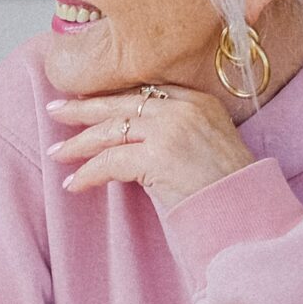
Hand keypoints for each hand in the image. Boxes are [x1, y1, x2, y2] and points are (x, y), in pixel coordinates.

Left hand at [46, 84, 257, 212]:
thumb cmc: (229, 186)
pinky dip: (88, 174)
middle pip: (120, 103)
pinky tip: (75, 183)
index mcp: (198, 100)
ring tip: (56, 154)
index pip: (143, 92)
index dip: (111, 97)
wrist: (246, 211)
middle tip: (55, 111)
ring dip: (78, 144)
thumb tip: (135, 137)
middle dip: (83, 109)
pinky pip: (110, 162)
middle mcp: (183, 108)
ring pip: (110, 131)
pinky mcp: (158, 156)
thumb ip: (178, 129)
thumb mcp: (209, 142)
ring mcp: (170, 130)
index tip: (87, 100)